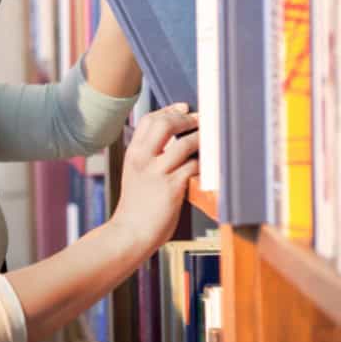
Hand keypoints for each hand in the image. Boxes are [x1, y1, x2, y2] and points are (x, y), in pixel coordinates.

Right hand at [111, 103, 199, 246]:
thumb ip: (149, 157)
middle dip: (186, 118)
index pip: (149, 120)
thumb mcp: (135, 175)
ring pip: (184, 143)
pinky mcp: (171, 188)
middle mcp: (142, 159)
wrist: (130, 233)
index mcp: (133, 154)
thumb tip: (174, 141)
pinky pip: (194, 167)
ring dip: (201, 138)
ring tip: (210, 139)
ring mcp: (157, 173)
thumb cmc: (137, 207)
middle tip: (200, 120)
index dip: (168, 110)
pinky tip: (209, 165)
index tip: (183, 108)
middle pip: (165, 123)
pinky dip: (204, 163)